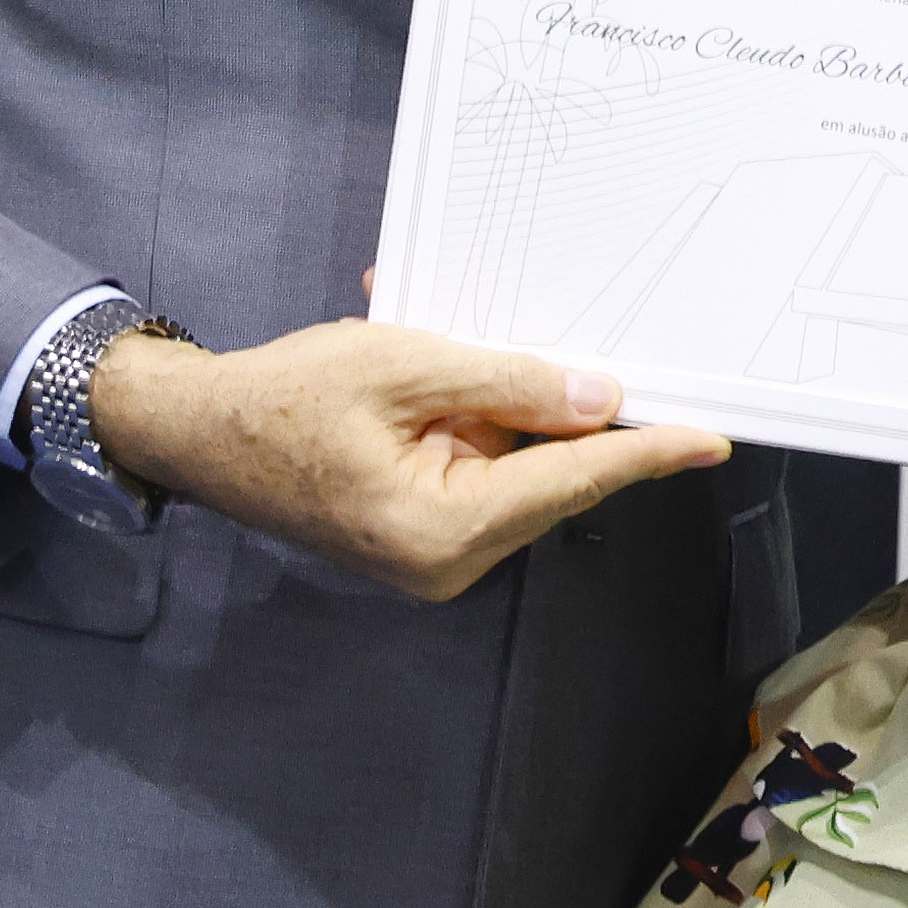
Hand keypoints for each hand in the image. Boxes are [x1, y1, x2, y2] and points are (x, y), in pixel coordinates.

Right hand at [86, 316, 727, 602]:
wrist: (197, 432)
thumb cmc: (282, 398)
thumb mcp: (402, 366)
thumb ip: (508, 383)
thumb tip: (600, 396)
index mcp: (441, 530)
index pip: (571, 482)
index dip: (645, 453)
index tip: (711, 439)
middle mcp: (445, 562)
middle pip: (548, 478)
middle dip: (567, 411)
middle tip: (606, 349)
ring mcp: (432, 555)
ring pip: (514, 469)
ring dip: (506, 404)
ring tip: (448, 345)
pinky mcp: (419, 535)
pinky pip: (477, 469)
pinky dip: (471, 417)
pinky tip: (436, 368)